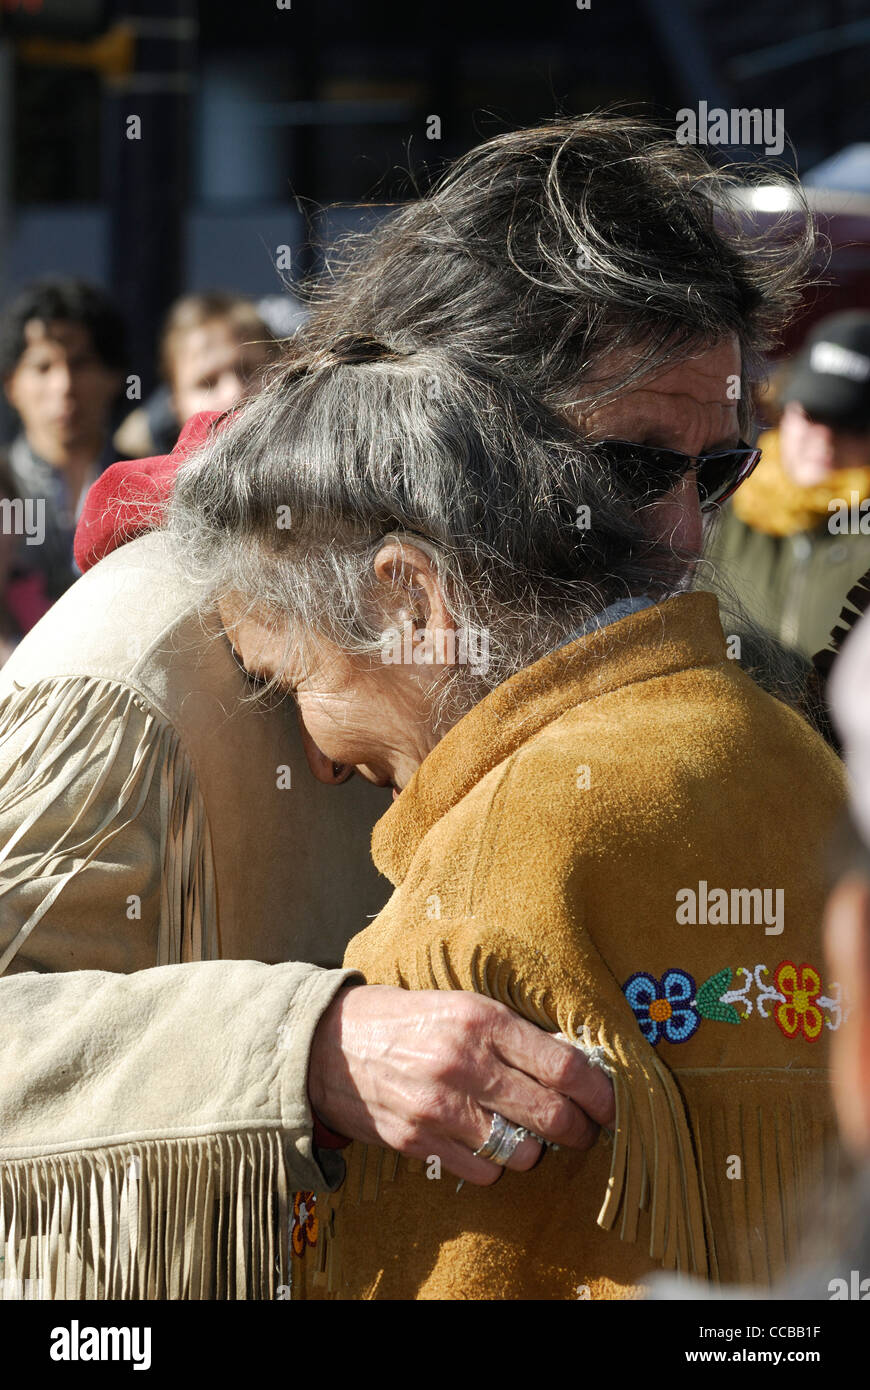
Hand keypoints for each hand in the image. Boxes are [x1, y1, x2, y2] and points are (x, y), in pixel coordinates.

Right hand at [307, 984, 614, 1185]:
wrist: (328, 1044)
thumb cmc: (406, 1020)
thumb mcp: (462, 1005)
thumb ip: (514, 1033)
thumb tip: (575, 1062)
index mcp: (481, 1020)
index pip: (565, 1067)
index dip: (600, 1094)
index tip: (610, 1104)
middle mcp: (464, 1063)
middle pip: (553, 1116)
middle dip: (580, 1131)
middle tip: (584, 1130)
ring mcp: (440, 1107)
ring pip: (523, 1152)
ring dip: (536, 1150)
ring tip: (529, 1134)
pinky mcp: (417, 1141)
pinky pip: (483, 1171)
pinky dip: (495, 1163)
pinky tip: (486, 1141)